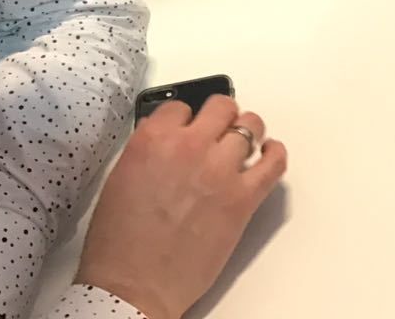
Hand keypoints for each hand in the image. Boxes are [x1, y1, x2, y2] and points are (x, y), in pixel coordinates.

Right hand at [73, 94, 287, 318]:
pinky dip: (275, 154)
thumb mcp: (120, 180)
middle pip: (222, 107)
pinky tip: (268, 155)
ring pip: (250, 127)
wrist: (133, 288)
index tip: (188, 126)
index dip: (185, 118)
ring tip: (244, 144)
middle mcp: (189, 147)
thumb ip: (149, 152)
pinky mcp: (242, 198)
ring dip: (247, 133)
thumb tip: (169, 143)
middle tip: (219, 129)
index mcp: (152, 140)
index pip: (180, 106)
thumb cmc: (119, 245)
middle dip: (221, 117)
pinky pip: (273, 163)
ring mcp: (219, 171)